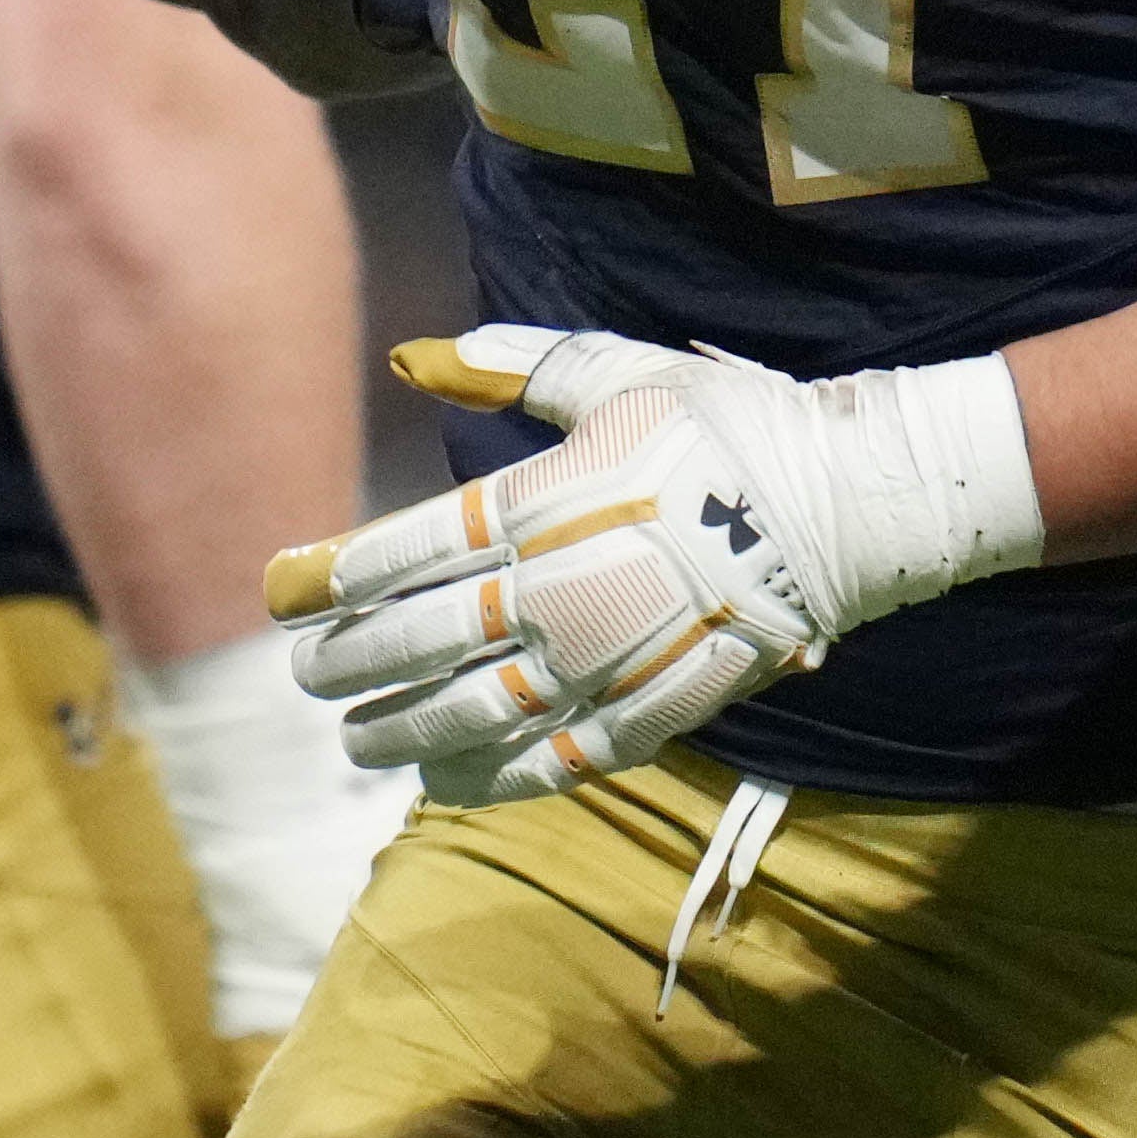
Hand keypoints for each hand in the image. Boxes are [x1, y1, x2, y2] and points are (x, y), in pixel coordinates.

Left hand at [273, 330, 1037, 800]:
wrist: (846, 505)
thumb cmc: (726, 426)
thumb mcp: (616, 375)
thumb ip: (515, 368)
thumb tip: (415, 352)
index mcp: (541, 505)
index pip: (409, 551)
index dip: (339, 578)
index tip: (290, 596)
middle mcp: (558, 591)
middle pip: (424, 640)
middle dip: (351, 666)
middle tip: (306, 680)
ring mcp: (605, 661)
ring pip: (475, 714)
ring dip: (404, 734)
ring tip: (359, 744)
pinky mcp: (654, 710)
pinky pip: (555, 759)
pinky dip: (492, 777)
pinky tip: (448, 785)